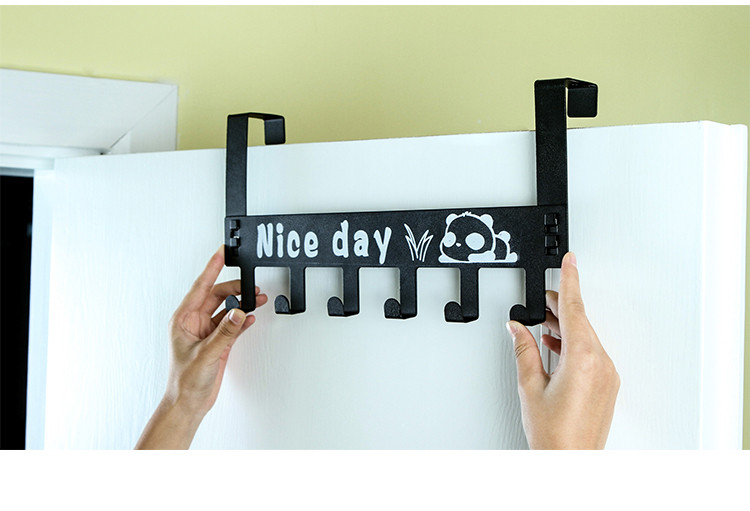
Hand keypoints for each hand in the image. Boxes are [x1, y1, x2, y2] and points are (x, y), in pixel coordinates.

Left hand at [135, 245, 267, 448]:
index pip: (200, 286)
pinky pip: (232, 323)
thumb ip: (224, 332)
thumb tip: (238, 312)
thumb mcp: (206, 354)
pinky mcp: (218, 341)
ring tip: (257, 297)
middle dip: (235, 288)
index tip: (222, 252)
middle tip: (252, 285)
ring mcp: (207, 331)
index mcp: (184, 319)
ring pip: (227, 308)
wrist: (189, 403)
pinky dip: (243, 319)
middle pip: (217, 295)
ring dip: (242, 303)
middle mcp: (194, 322)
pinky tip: (252, 316)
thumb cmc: (185, 381)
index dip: (212, 268)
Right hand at [506, 252, 619, 448]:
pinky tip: (554, 346)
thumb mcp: (529, 386)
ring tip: (543, 322)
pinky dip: (573, 344)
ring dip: (565, 327)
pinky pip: (591, 353)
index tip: (570, 261)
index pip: (574, 308)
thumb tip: (518, 328)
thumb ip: (524, 350)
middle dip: (561, 306)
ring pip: (586, 337)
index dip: (570, 280)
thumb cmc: (554, 434)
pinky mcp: (606, 385)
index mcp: (583, 358)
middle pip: (581, 322)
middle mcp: (601, 364)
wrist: (570, 462)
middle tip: (544, 296)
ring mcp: (607, 375)